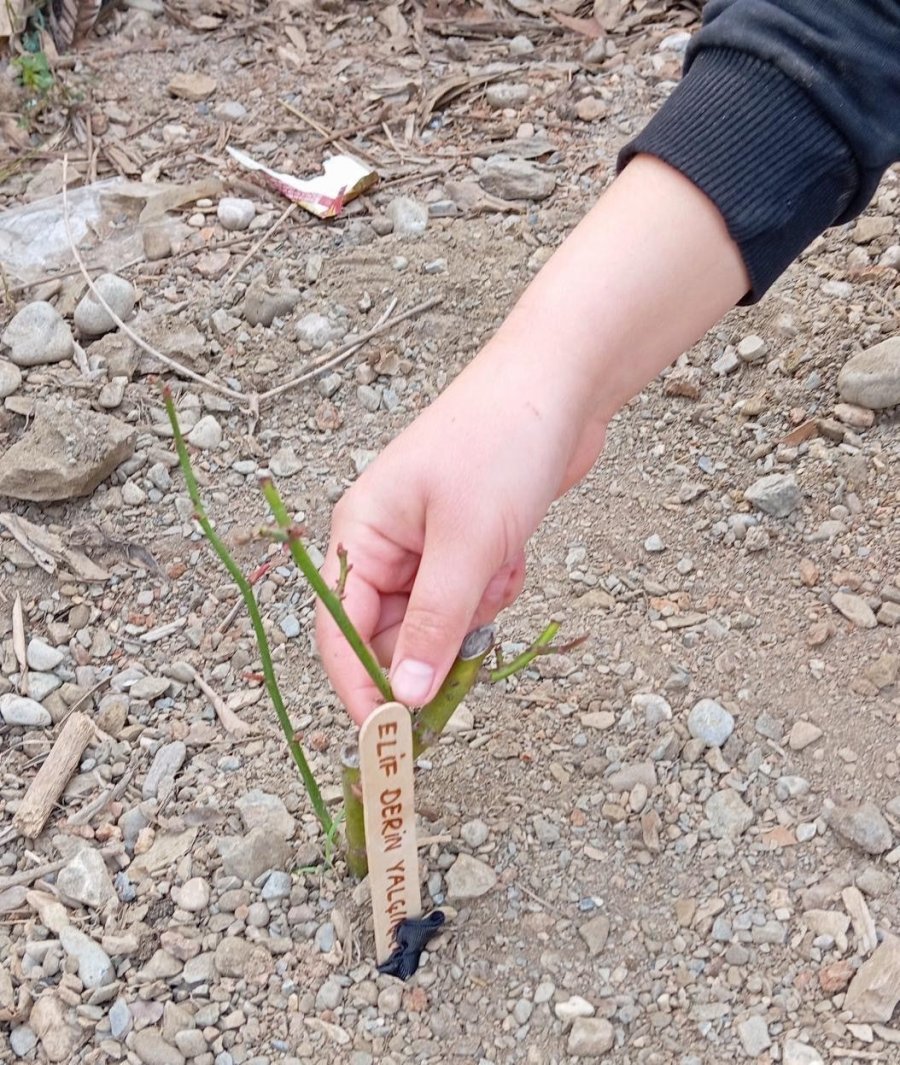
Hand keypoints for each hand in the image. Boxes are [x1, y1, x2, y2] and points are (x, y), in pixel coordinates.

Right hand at [317, 156, 748, 723]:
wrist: (559, 387)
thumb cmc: (499, 446)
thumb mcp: (465, 544)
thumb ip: (432, 624)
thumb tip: (403, 698)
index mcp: (360, 533)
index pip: (340, 630)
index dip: (359, 686)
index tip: (389, 738)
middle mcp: (385, 542)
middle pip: (392, 632)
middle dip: (436, 641)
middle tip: (475, 642)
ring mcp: (427, 544)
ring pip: (439, 619)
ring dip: (475, 609)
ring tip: (501, 561)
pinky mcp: (466, 544)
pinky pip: (473, 597)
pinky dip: (496, 586)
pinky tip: (515, 550)